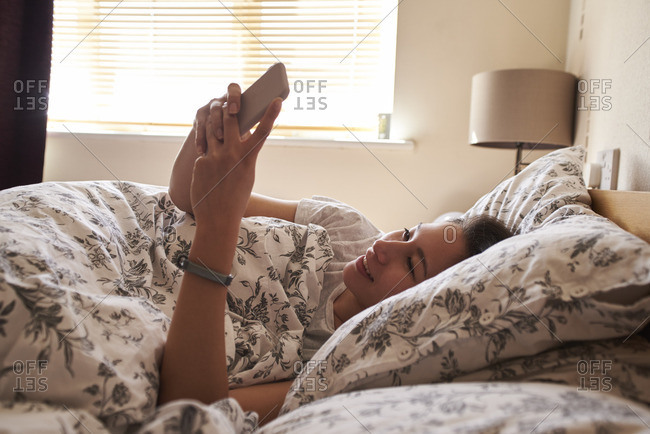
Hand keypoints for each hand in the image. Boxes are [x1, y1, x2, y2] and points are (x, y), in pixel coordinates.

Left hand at [189, 83, 281, 226]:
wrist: (218, 218)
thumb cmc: (236, 197)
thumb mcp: (246, 174)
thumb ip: (244, 154)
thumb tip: (243, 137)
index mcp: (248, 158)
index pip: (263, 131)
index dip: (271, 114)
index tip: (278, 100)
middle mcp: (232, 154)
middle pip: (231, 119)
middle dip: (229, 105)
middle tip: (230, 99)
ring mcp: (214, 157)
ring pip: (213, 126)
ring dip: (214, 116)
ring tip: (215, 110)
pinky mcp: (201, 162)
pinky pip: (203, 143)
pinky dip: (204, 138)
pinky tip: (204, 137)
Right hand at [193, 84, 252, 155]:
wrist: (224, 142)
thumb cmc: (240, 133)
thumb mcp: (246, 126)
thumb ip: (250, 121)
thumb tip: (264, 119)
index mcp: (235, 99)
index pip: (233, 90)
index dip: (234, 98)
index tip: (235, 110)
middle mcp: (221, 101)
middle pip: (219, 105)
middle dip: (221, 117)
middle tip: (227, 129)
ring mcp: (209, 109)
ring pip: (209, 116)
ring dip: (215, 128)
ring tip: (220, 139)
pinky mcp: (199, 119)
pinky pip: (199, 128)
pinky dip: (201, 140)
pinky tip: (202, 150)